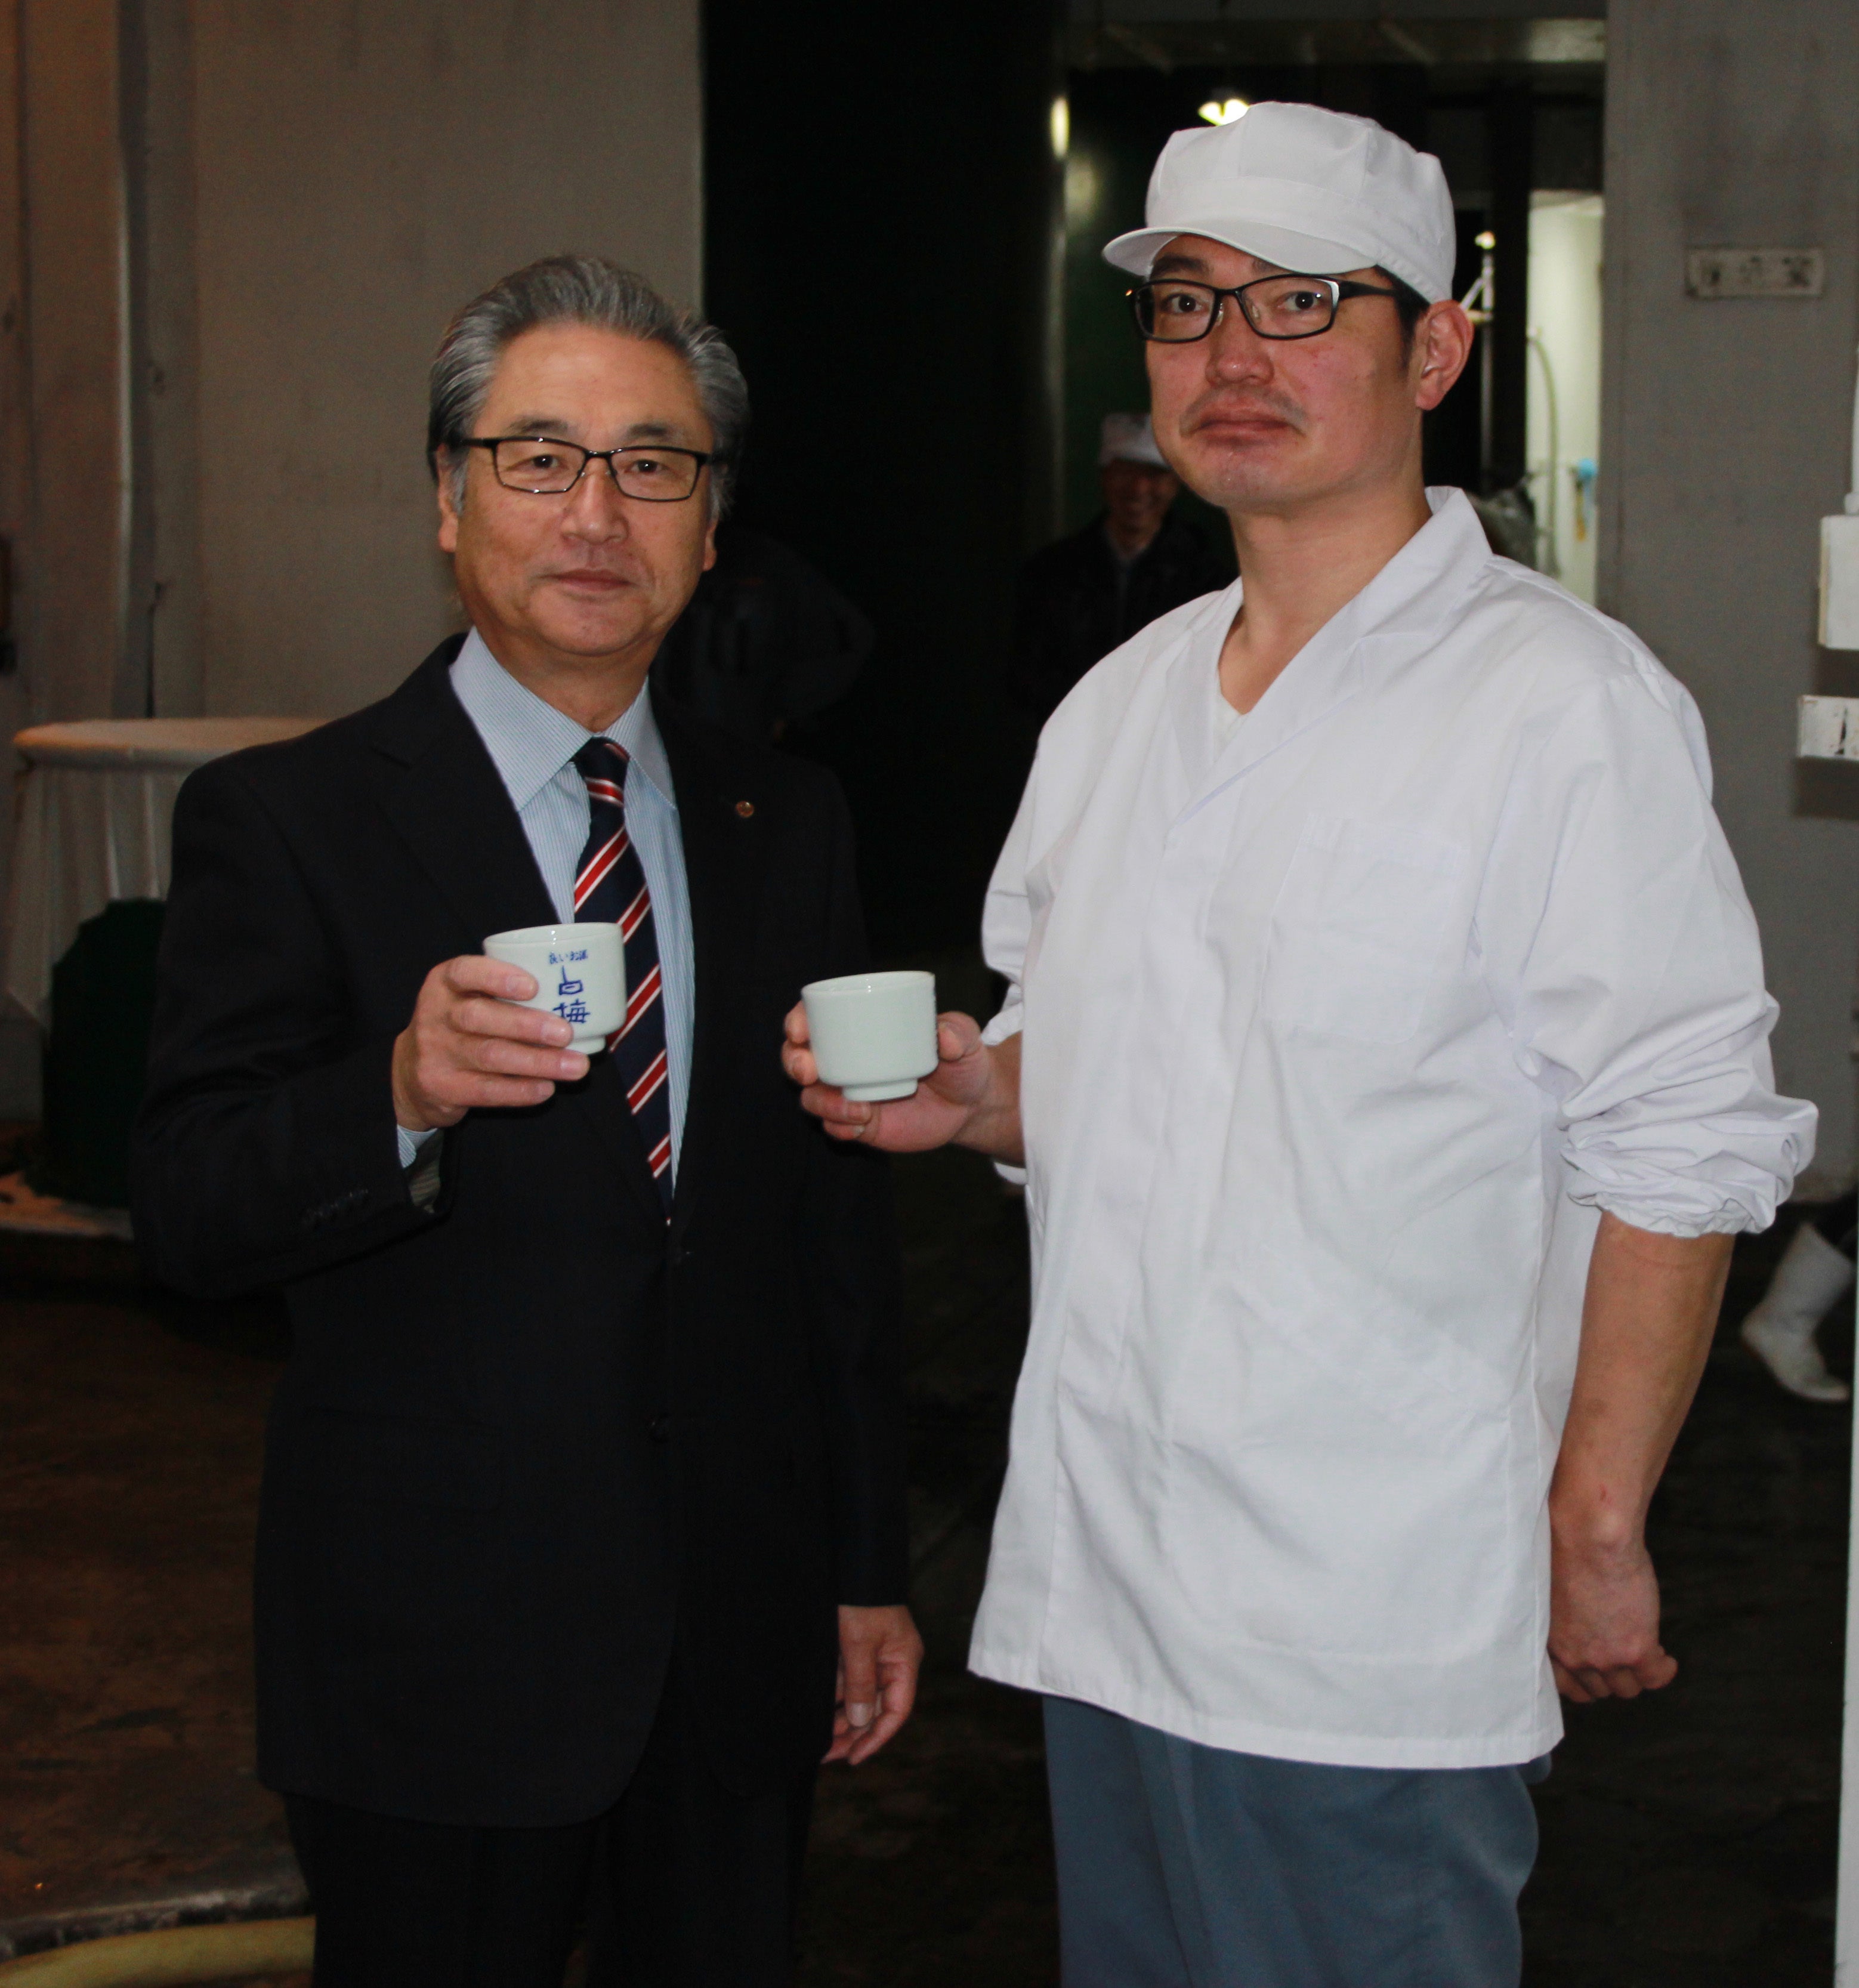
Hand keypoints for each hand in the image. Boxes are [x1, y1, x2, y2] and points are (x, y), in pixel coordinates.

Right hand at [391, 955, 589, 1133]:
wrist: (410, 1071)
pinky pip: (486, 1090)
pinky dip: (520, 1090)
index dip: (497, 977)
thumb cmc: (459, 1025)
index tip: (533, 986)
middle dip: (527, 1025)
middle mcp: (435, 1015)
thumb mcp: (467, 998)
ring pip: (490, 1056)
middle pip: (479, 1017)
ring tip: (575, 1065)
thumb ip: (503, 993)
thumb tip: (571, 998)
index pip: (464, 972)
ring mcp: (436, 1053)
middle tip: (566, 1033)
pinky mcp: (442, 1087)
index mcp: (444, 983)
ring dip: (537, 1062)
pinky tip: (546, 1088)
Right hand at [781, 1006, 1007, 1155]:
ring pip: (812, 1097)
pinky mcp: (861, 1124)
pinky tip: (861, 1125)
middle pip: (799, 1058)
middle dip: (794, 1062)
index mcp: (861, 1028)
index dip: (798, 1020)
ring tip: (857, 1109)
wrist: (972, 1104)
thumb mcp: (965, 1038)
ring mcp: (850, 1093)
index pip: (816, 1019)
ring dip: (822, 1102)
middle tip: (809, 1071)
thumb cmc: (961, 1060)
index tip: (800, 1029)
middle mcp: (847, 1059)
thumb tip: (943, 1035)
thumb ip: (957, 1032)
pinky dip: (840, 1127)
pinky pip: (835, 1127)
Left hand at [824, 1603, 922, 1765]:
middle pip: (877, 1709)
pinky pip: (850, 1683)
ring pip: (861, 1699)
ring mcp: (876, 1658)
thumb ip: (860, 1683)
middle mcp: (893, 1664)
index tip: (854, 1757)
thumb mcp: (859, 1644)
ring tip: (820, 1741)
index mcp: (904, 1663)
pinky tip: (820, 1714)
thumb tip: (859, 1722)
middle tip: (828, 1754)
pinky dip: (837, 1700)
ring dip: (842, 1719)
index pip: (896, 1711)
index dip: (876, 1737)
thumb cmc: (862, 1602)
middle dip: (854, 1733)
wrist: (854, 1565)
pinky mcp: (857, 1651)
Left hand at [1547, 1530, 1678, 1702]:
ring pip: (1626, 1688)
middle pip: (1597, 1688)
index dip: (1583, 1681)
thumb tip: (1582, 1624)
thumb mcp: (1555, 1594)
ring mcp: (1605, 1656)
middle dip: (1611, 1677)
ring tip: (1647, 1657)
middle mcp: (1574, 1655)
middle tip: (1624, 1660)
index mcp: (1549, 1640)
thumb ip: (1565, 1618)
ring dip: (1637, 1675)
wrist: (1589, 1537)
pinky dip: (1663, 1671)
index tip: (1595, 1673)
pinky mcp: (1636, 1650)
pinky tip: (1666, 1659)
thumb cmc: (1568, 1549)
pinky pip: (1654, 1677)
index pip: (1564, 1684)